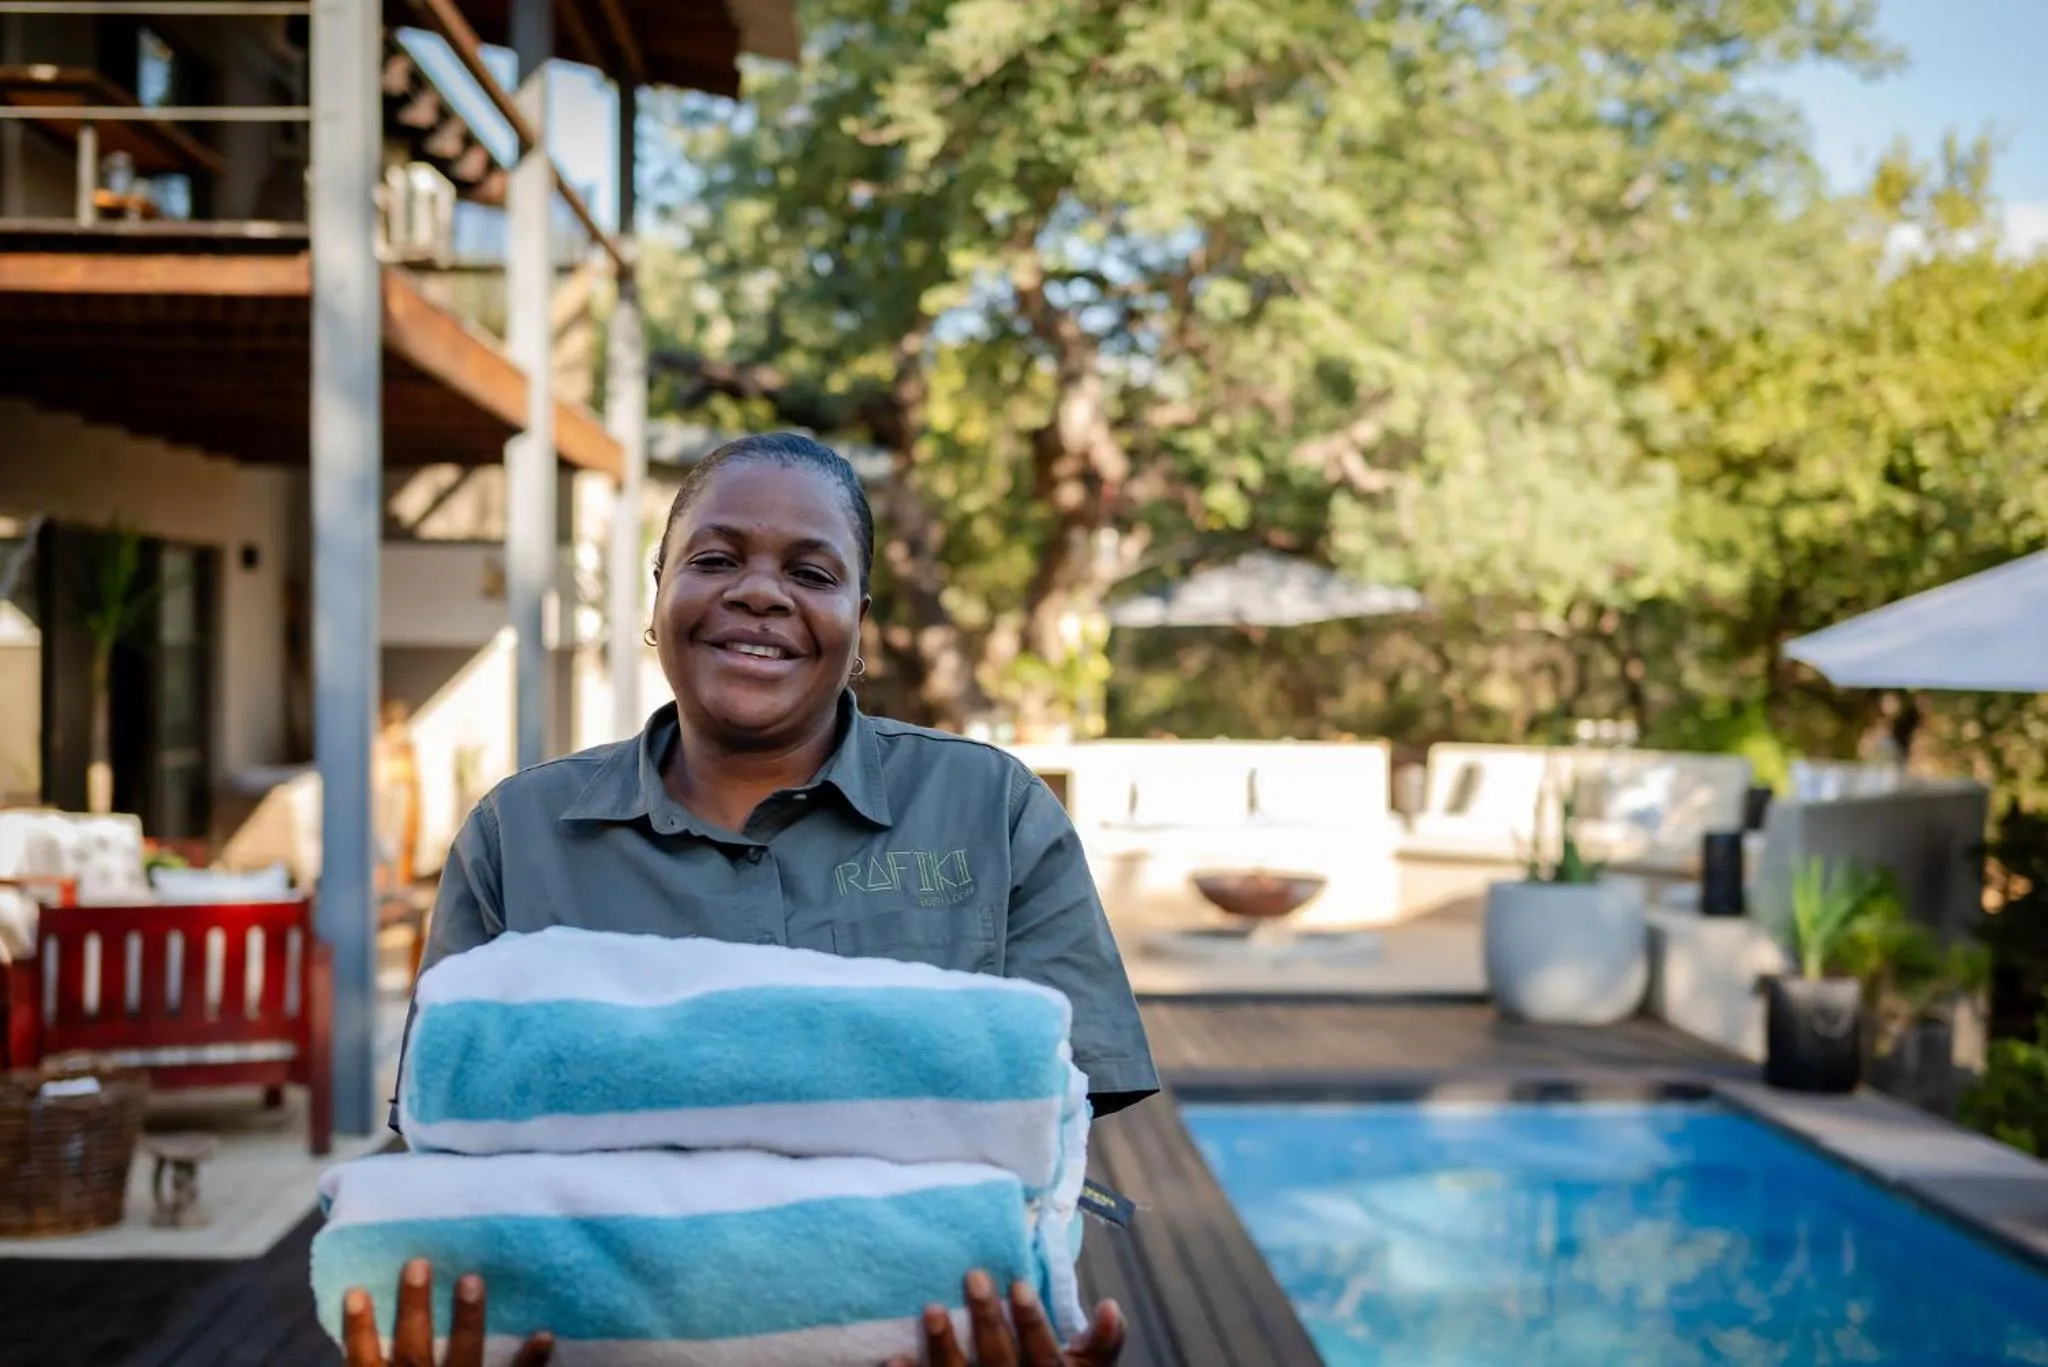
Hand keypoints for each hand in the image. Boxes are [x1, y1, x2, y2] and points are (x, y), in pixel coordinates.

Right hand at [342, 1257, 554, 1366]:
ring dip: (467, 1321)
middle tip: (419, 1263)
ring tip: (472, 1279)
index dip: (359, 1331)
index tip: (357, 1291)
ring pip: (463, 1359)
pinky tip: (545, 1333)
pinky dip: (530, 1361)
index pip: (365, 1365)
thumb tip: (376, 1352)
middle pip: (412, 1352)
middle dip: (414, 1309)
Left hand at [888, 1269, 1124, 1366]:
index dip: (1032, 1323)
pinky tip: (893, 1358)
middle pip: (999, 1363)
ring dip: (943, 1347)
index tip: (1018, 1284)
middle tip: (973, 1276)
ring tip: (930, 1309)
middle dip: (987, 1320)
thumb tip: (1112, 1306)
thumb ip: (1100, 1346)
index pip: (1043, 1357)